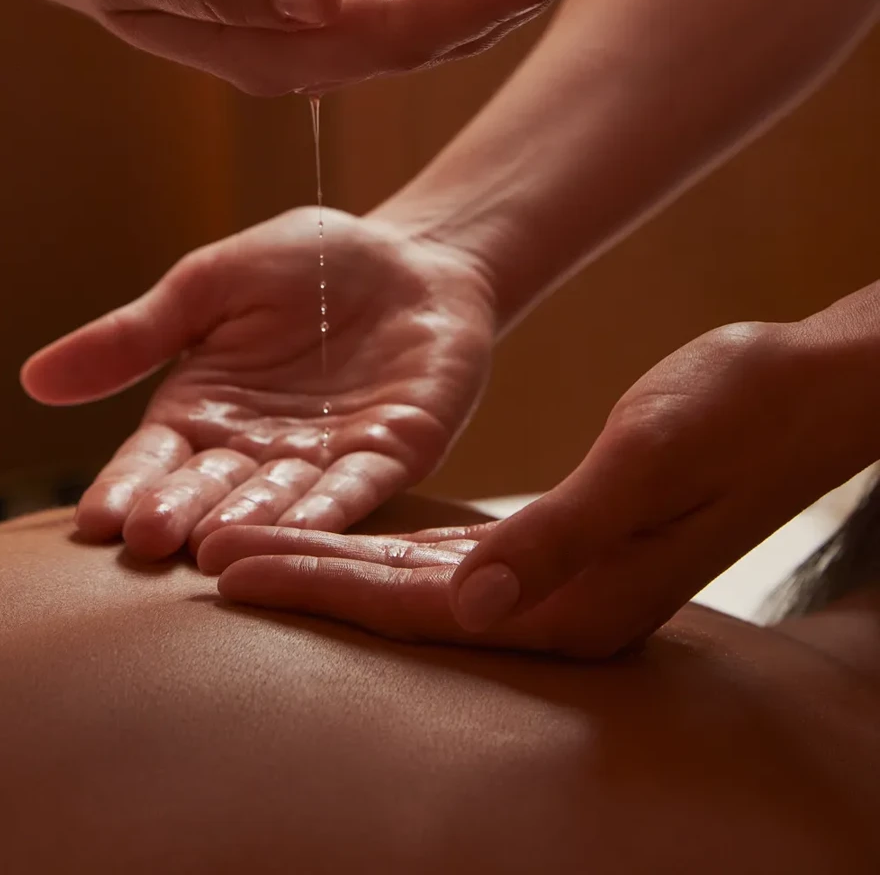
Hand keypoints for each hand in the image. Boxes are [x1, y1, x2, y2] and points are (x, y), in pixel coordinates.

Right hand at [20, 209, 495, 558]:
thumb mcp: (207, 286)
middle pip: (208, 491)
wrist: (409, 253)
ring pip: (278, 502)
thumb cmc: (304, 264)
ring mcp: (322, 460)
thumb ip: (135, 336)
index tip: (95, 519)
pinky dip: (328, 513)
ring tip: (212, 551)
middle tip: (148, 541)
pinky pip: (356, 489)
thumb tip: (32, 379)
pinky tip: (301, 533)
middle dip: (179, 515)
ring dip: (248, 526)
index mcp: (201, 412)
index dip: (127, 486)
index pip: (153, 460)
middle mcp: (254, 450)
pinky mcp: (390, 456)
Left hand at [200, 312, 879, 657]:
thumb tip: (471, 604)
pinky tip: (338, 532)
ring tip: (248, 545)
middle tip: (207, 560)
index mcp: (572, 601)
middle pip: (396, 601)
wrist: (794, 395)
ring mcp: (552, 580)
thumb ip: (561, 535)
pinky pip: (446, 553)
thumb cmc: (732, 415)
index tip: (231, 569)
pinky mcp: (552, 546)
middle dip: (302, 577)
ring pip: (413, 578)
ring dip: (331, 560)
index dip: (318, 587)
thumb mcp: (648, 459)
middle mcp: (553, 605)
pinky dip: (382, 543)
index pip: (415, 607)